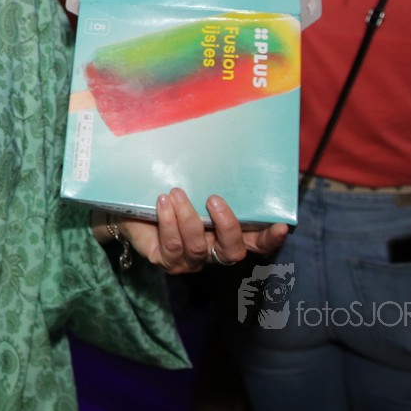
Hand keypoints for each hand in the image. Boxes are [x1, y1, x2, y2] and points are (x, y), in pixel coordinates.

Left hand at [118, 189, 288, 274]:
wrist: (130, 208)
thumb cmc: (169, 194)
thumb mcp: (193, 186)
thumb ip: (211, 180)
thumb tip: (226, 150)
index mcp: (225, 235)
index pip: (256, 243)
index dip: (270, 239)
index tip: (281, 226)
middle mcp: (212, 251)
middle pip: (232, 253)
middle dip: (226, 226)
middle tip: (213, 199)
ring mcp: (189, 260)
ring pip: (198, 248)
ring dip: (189, 218)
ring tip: (176, 193)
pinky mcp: (166, 260)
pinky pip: (172, 246)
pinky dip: (168, 221)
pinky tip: (163, 202)